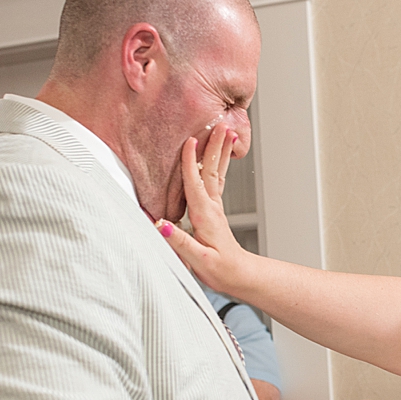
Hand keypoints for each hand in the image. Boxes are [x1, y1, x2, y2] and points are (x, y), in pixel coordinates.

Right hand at [156, 128, 246, 291]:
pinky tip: (221, 155)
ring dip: (221, 151)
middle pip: (211, 171)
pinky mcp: (215, 210)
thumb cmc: (221, 270)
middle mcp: (212, 207)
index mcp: (204, 216)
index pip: (196, 184)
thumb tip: (160, 224)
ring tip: (228, 131)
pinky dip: (218, 164)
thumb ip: (179, 242)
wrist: (240, 275)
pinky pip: (216, 180)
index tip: (189, 141)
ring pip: (217, 173)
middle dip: (214, 147)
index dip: (190, 163)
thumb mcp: (198, 260)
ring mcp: (215, 207)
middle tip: (221, 124)